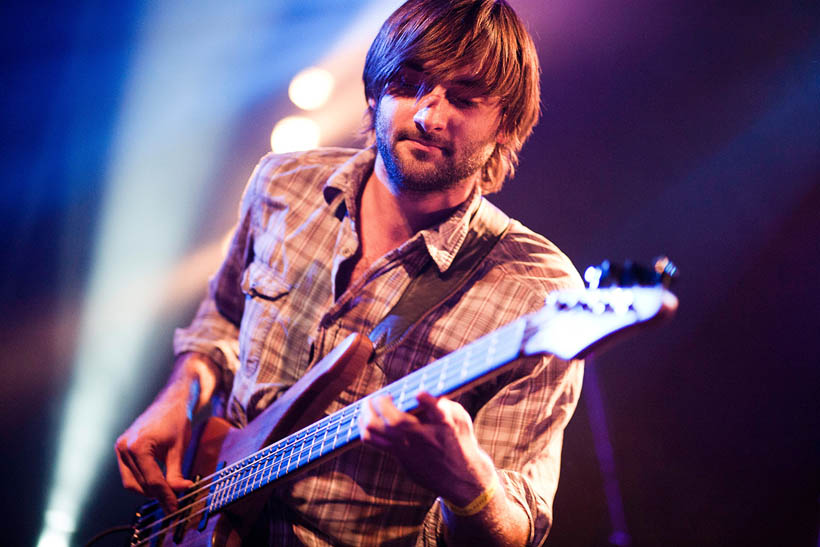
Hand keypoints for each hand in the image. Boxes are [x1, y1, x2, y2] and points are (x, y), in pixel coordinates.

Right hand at [115, 385, 193, 512]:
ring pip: (131, 483)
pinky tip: (158, 481)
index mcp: (137, 446)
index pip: (151, 480)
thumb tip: (179, 492)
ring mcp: (121, 449)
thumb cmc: (176, 419)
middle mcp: (124, 448)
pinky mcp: (122, 450)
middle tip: (174, 500)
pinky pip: (130, 474)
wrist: (171, 401)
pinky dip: (143, 480)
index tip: (175, 506)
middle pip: (139, 484)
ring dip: (149, 490)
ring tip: (168, 491)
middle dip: (157, 494)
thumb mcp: (179, 449)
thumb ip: (176, 473)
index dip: (165, 496)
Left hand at [358, 391, 495, 505]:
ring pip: (374, 430)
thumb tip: (422, 390)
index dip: (426, 401)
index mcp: (444, 424)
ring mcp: (407, 449)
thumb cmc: (460, 441)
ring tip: (369, 406)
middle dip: (382, 402)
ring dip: (367, 413)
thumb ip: (442, 403)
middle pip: (394, 421)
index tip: (419, 393)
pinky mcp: (399, 457)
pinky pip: (373, 440)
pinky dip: (365, 426)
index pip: (436, 412)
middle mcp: (423, 437)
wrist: (461, 476)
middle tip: (381, 396)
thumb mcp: (460, 419)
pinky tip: (368, 418)